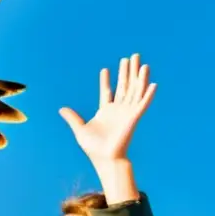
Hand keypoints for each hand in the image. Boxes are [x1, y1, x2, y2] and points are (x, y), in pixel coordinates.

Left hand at [59, 53, 156, 167]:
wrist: (104, 159)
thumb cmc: (94, 147)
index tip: (105, 69)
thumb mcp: (80, 129)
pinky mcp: (134, 118)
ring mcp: (127, 113)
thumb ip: (73, 118)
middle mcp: (118, 110)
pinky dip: (148, 94)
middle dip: (127, 72)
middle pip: (124, 86)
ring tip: (142, 63)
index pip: (107, 92)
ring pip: (135, 91)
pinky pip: (143, 104)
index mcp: (105, 111)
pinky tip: (152, 84)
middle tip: (131, 57)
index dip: (106, 81)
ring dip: (139, 77)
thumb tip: (61, 109)